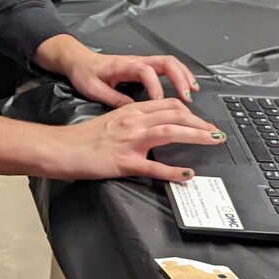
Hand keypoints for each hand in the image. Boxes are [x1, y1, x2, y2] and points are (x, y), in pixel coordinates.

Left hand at [35, 36, 196, 108]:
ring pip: (170, 63)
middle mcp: (137, 61)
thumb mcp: (94, 89)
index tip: (160, 102)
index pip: (145, 71)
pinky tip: (186, 89)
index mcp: (124, 65)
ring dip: (183, 76)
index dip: (155, 86)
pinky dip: (179, 75)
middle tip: (186, 98)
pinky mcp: (144, 66)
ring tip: (192, 93)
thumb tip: (134, 109)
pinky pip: (167, 67)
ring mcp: (142, 62)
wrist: (79, 61)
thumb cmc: (85, 74)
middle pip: (165, 62)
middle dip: (179, 78)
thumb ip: (113, 98)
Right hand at [45, 97, 224, 183]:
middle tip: (216, 132)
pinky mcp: (124, 162)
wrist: (61, 148)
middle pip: (174, 115)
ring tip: (213, 140)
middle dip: (200, 122)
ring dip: (196, 135)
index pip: (168, 105)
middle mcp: (133, 122)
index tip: (202, 121)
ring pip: (170, 133)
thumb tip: (154, 127)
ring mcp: (130, 141)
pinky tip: (187, 174)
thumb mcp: (112, 120)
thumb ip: (134, 121)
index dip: (190, 112)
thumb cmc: (84, 138)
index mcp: (131, 111)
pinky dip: (173, 171)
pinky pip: (153, 167)